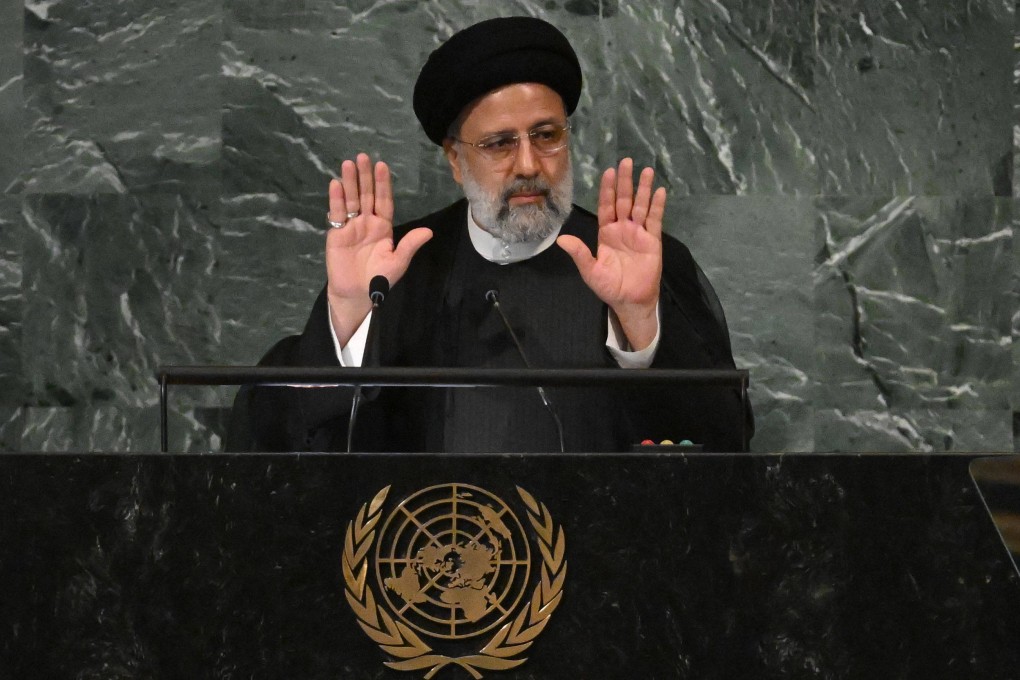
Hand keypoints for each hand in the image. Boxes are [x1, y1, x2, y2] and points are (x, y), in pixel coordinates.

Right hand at [326, 153, 431, 345]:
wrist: (357, 294)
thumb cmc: (379, 279)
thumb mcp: (398, 262)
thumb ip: (410, 245)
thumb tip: (428, 232)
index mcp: (383, 226)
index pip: (384, 200)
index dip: (383, 184)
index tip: (382, 166)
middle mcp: (367, 222)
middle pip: (366, 194)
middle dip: (365, 176)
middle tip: (363, 156)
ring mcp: (351, 226)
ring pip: (351, 200)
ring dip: (349, 182)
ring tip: (348, 163)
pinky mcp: (336, 233)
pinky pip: (337, 213)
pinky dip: (336, 199)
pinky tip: (335, 184)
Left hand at [557, 158, 664, 349]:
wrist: (630, 301)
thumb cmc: (609, 286)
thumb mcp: (590, 270)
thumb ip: (579, 253)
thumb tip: (561, 240)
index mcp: (606, 233)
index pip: (606, 206)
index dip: (607, 189)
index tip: (609, 172)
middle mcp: (622, 228)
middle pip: (624, 200)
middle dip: (625, 182)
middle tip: (626, 161)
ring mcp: (639, 233)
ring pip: (641, 206)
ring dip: (643, 189)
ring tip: (646, 170)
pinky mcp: (652, 241)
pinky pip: (655, 220)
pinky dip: (657, 206)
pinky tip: (660, 192)